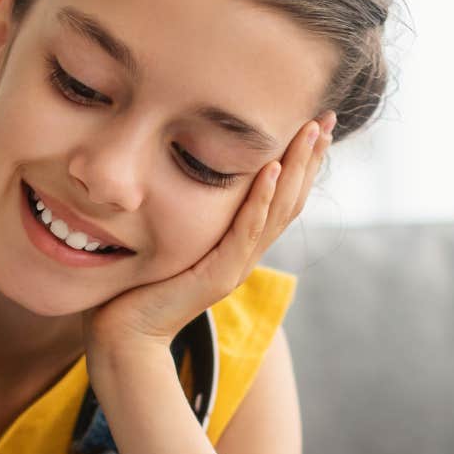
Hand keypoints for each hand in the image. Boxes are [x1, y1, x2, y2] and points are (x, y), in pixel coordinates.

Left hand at [87, 111, 333, 355]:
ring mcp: (236, 266)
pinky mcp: (219, 276)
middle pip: (291, 199)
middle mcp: (246, 254)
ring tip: (310, 132)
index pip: (282, 196)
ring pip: (278, 210)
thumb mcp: (174, 239)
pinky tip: (272, 169)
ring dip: (296, 168)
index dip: (302, 161)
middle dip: (310, 157)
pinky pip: (246, 231)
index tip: (315, 123)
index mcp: (240, 244)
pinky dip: (261, 198)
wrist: (126, 336)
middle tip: (327, 117)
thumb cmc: (140, 286)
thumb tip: (179, 170)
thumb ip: (190, 214)